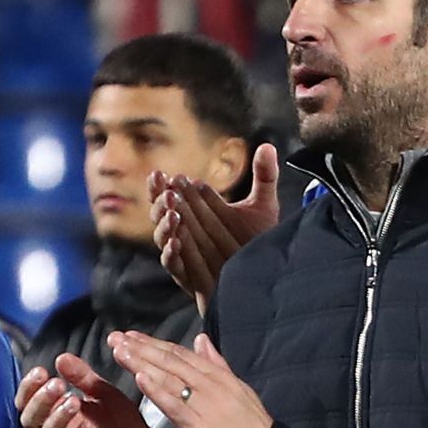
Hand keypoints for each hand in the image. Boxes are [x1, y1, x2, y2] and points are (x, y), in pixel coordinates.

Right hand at [15, 357, 158, 427]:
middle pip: (31, 420)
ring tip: (73, 402)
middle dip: (41, 401)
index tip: (40, 371)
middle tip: (56, 385)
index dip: (29, 388)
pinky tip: (85, 427)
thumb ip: (82, 377)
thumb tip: (61, 358)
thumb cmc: (121, 422)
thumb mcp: (104, 393)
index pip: (30, 401)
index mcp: (58, 412)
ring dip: (57, 419)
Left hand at [109, 331, 272, 427]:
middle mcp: (211, 384)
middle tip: (115, 337)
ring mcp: (205, 404)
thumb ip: (218, 364)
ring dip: (142, 362)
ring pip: (170, 378)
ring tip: (119, 351)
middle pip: (171, 361)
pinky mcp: (200, 425)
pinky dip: (157, 390)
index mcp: (219, 376)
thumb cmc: (252, 425)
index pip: (182, 354)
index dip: (154, 343)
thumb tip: (201, 339)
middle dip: (141, 348)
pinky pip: (175, 404)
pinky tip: (139, 378)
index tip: (131, 335)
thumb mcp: (238, 388)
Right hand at [150, 142, 280, 312]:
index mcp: (195, 216)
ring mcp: (187, 257)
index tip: (166, 173)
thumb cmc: (256, 243)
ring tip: (172, 211)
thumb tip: (267, 145)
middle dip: (161, 201)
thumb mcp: (263, 208)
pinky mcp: (192, 279)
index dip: (166, 185)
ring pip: (165, 239)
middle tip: (166, 187)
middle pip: (163, 216)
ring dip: (165, 225)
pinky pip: (175, 267)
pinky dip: (172, 255)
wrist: (264, 281)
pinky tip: (176, 242)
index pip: (174, 197)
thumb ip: (264, 177)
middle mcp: (186, 235)